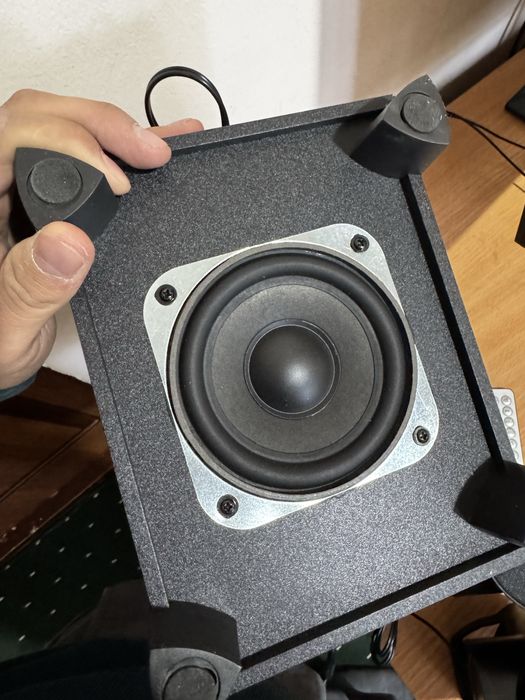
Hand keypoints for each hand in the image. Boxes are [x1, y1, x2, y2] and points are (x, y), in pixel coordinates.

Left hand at [0, 89, 201, 389]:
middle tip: (150, 152)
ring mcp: (14, 186)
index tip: (118, 183)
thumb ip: (31, 288)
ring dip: (112, 131)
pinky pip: (75, 155)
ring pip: (59, 126)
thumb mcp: (8, 328)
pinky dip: (116, 149)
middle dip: (101, 125)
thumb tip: (70, 241)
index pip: (13, 137)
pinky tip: (152, 145)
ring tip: (159, 146)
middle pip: (39, 117)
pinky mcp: (38, 195)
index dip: (71, 144)